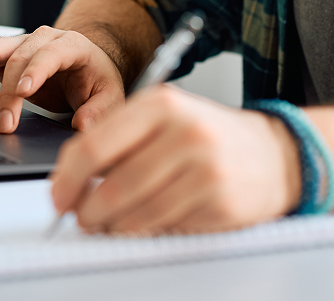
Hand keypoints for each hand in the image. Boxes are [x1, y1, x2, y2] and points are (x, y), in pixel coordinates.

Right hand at [0, 26, 125, 133]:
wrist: (88, 67)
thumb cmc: (97, 81)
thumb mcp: (110, 96)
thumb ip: (100, 110)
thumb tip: (83, 125)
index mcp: (73, 45)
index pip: (52, 53)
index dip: (37, 70)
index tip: (24, 91)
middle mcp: (46, 38)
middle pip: (21, 57)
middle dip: (10, 91)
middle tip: (6, 124)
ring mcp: (25, 44)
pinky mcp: (9, 55)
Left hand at [49, 85, 302, 234]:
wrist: (275, 154)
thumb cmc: (211, 136)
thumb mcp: (167, 118)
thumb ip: (120, 137)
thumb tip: (71, 175)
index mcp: (163, 103)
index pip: (94, 145)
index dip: (67, 178)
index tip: (58, 196)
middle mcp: (184, 131)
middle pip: (111, 186)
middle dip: (86, 210)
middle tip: (81, 217)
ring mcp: (204, 168)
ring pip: (135, 214)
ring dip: (112, 226)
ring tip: (110, 222)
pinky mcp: (218, 202)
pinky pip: (163, 227)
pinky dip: (146, 230)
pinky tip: (148, 220)